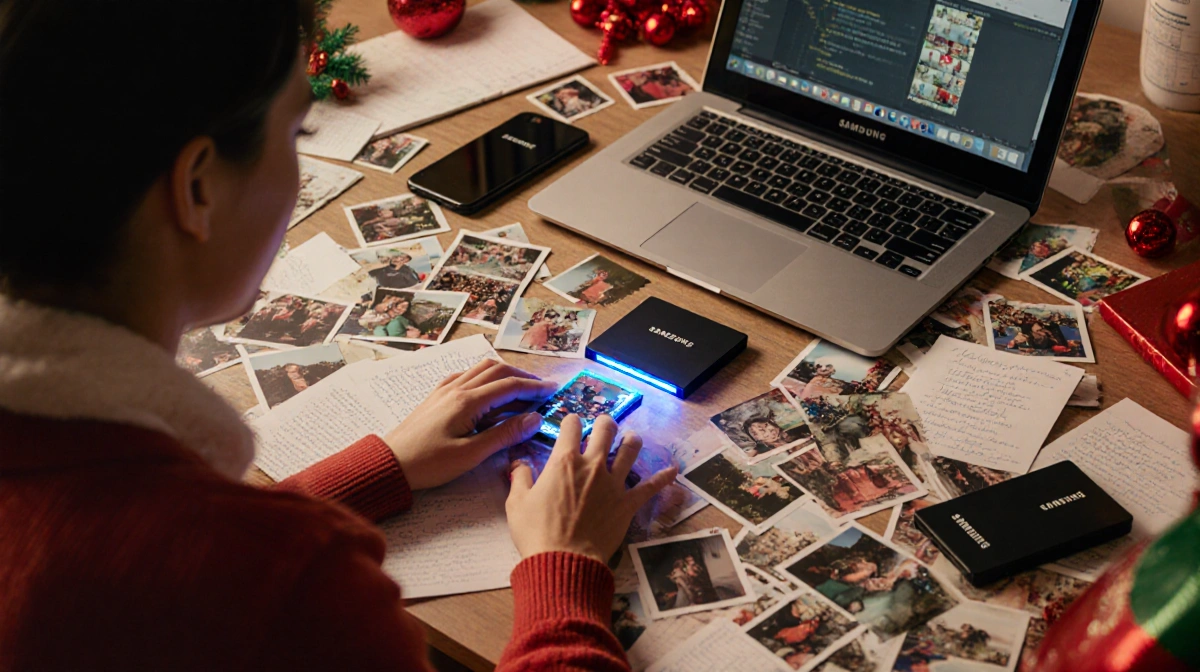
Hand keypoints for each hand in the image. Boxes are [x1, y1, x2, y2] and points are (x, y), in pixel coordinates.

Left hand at [384, 359, 556, 489]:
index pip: (509, 386)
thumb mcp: (471, 454)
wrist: (390, 463)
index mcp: (467, 401)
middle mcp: (457, 388)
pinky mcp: (437, 396)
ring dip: (505, 374)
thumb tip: (534, 419)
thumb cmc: (429, 464)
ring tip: (521, 389)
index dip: (535, 387)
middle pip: (497, 370)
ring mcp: (445, 389)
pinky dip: (485, 378)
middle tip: (542, 390)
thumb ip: (504, 435)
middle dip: (523, 377)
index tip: (554, 390)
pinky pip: (466, 376)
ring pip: (481, 369)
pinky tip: (489, 391)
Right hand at [506, 414, 676, 563]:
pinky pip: (649, 487)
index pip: (571, 426)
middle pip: (605, 430)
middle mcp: (592, 466)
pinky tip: (672, 470)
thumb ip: (519, 478)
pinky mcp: (627, 504)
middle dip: (604, 423)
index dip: (571, 421)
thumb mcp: (517, 504)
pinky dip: (662, 477)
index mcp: (564, 462)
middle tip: (603, 425)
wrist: (563, 562)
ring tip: (631, 437)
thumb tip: (517, 463)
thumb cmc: (537, 533)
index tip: (571, 424)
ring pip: (630, 450)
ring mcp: (613, 484)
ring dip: (631, 440)